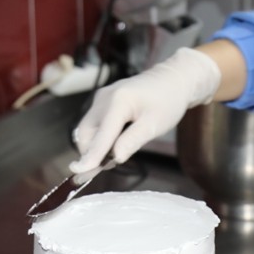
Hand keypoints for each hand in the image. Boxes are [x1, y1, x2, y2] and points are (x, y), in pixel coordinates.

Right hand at [70, 47, 220, 170]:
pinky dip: (100, 136)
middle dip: (92, 152)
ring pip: (88, 129)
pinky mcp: (103, 100)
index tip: (79, 173)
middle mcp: (104, 97)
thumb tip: (114, 158)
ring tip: (115, 153)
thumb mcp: (154, 125)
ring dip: (95, 145)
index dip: (91, 156)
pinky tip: (115, 142)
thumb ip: (132, 141)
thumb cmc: (168, 101)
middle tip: (109, 165)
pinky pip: (94, 123)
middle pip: (87, 133)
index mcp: (118, 101)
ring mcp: (102, 97)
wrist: (174, 80)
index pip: (101, 135)